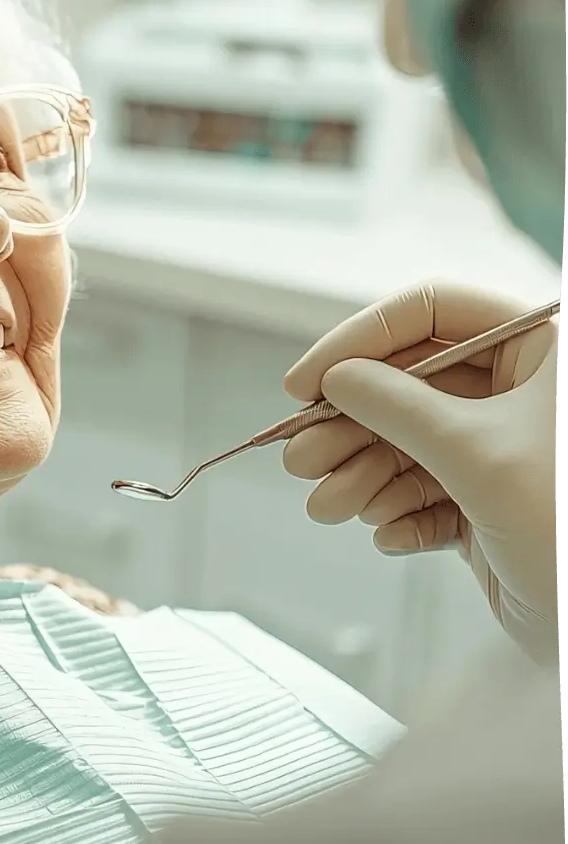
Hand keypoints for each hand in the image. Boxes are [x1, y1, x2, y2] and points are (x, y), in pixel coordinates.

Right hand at [283, 284, 558, 663]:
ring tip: (331, 507)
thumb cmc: (566, 525)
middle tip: (303, 460)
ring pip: (407, 444)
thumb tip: (339, 380)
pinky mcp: (488, 503)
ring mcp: (500, 448)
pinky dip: (399, 512)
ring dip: (362, 476)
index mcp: (538, 349)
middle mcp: (518, 391)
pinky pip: (425, 494)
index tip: (308, 382)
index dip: (361, 340)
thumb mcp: (477, 454)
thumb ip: (399, 408)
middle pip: (407, 384)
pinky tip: (390, 532)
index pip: (431, 312)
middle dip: (350, 426)